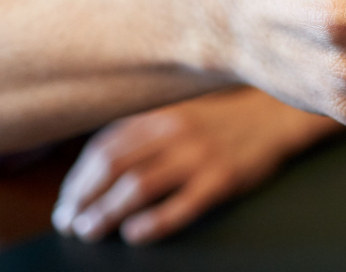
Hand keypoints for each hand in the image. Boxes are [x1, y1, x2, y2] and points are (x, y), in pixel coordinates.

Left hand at [52, 88, 337, 244]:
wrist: (277, 116)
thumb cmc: (225, 119)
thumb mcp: (182, 112)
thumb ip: (145, 130)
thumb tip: (98, 162)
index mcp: (163, 114)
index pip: (105, 146)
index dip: (78, 177)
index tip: (68, 199)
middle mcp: (176, 132)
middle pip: (113, 167)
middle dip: (84, 198)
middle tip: (70, 221)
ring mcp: (200, 156)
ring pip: (138, 187)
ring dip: (106, 213)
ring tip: (90, 230)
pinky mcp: (222, 179)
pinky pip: (181, 205)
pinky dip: (153, 223)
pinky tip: (135, 234)